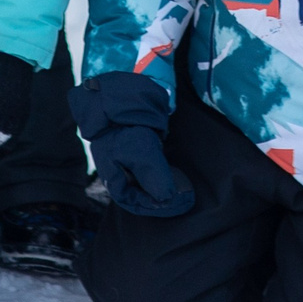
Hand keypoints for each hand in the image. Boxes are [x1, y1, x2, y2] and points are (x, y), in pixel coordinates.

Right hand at [69, 72, 195, 217]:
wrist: (118, 94)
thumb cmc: (125, 124)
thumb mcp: (141, 150)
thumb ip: (153, 175)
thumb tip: (167, 199)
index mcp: (115, 180)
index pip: (138, 203)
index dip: (160, 206)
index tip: (181, 202)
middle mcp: (121, 175)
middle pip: (144, 196)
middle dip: (165, 199)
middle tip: (187, 197)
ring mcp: (130, 164)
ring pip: (149, 185)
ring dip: (166, 188)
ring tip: (185, 189)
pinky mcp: (139, 152)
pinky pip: (152, 171)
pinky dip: (164, 175)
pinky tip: (177, 174)